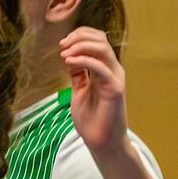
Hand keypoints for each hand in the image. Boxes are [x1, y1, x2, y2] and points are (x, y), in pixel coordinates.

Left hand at [60, 27, 127, 155]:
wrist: (101, 141)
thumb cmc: (91, 119)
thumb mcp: (80, 91)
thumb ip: (78, 74)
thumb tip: (69, 57)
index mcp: (105, 69)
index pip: (97, 40)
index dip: (80, 36)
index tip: (62, 43)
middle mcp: (113, 70)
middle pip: (100, 39)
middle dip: (79, 37)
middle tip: (62, 45)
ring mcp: (115, 78)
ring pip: (102, 48)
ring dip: (80, 46)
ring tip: (64, 54)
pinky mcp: (115, 88)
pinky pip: (101, 67)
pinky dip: (83, 60)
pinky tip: (69, 62)